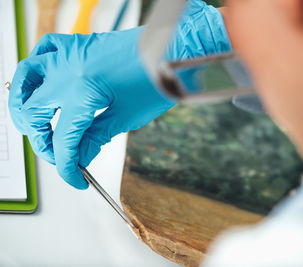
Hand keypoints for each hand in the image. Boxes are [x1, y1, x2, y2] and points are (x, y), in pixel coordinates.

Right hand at [8, 0, 230, 189]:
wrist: (171, 49)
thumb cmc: (157, 78)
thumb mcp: (127, 116)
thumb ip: (96, 137)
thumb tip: (79, 157)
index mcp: (81, 93)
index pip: (62, 141)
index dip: (66, 167)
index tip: (75, 179)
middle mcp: (67, 71)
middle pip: (33, 113)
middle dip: (42, 141)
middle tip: (59, 154)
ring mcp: (69, 54)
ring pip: (25, 78)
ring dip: (26, 104)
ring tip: (38, 124)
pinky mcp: (76, 44)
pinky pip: (44, 49)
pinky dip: (37, 69)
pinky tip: (46, 84)